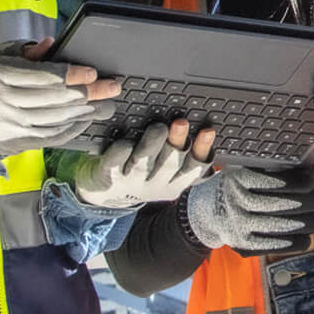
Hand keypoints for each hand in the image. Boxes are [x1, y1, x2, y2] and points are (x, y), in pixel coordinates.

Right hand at [0, 39, 120, 156]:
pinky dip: (73, 127)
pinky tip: (88, 118)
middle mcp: (8, 103)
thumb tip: (50, 44)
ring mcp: (15, 125)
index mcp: (2, 76)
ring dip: (87, 111)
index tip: (92, 72)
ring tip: (107, 103)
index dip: (72, 75)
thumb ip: (25, 50)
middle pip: (57, 98)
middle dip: (89, 92)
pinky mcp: (21, 141)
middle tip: (112, 86)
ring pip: (58, 118)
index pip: (44, 76)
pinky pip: (53, 136)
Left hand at [72, 119, 215, 208]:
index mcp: (173, 182)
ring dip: (152, 145)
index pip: (194, 168)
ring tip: (159, 128)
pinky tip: (127, 142)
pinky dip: (121, 152)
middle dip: (177, 142)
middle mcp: (155, 184)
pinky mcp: (109, 176)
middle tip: (180, 123)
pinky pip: (115, 163)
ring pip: (144, 163)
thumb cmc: (142, 172)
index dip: (202, 150)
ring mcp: (131, 182)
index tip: (208, 132)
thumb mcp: (167, 172)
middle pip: (170, 164)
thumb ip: (184, 154)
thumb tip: (204, 128)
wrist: (106, 191)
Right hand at [184, 166, 313, 253]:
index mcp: (237, 179)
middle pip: (283, 205)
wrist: (203, 213)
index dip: (300, 182)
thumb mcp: (242, 170)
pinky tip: (307, 236)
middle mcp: (236, 203)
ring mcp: (239, 227)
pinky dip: (296, 242)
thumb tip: (307, 172)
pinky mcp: (244, 246)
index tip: (313, 180)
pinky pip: (276, 246)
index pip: (276, 182)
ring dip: (309, 223)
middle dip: (311, 202)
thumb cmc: (231, 187)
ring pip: (283, 227)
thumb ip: (269, 170)